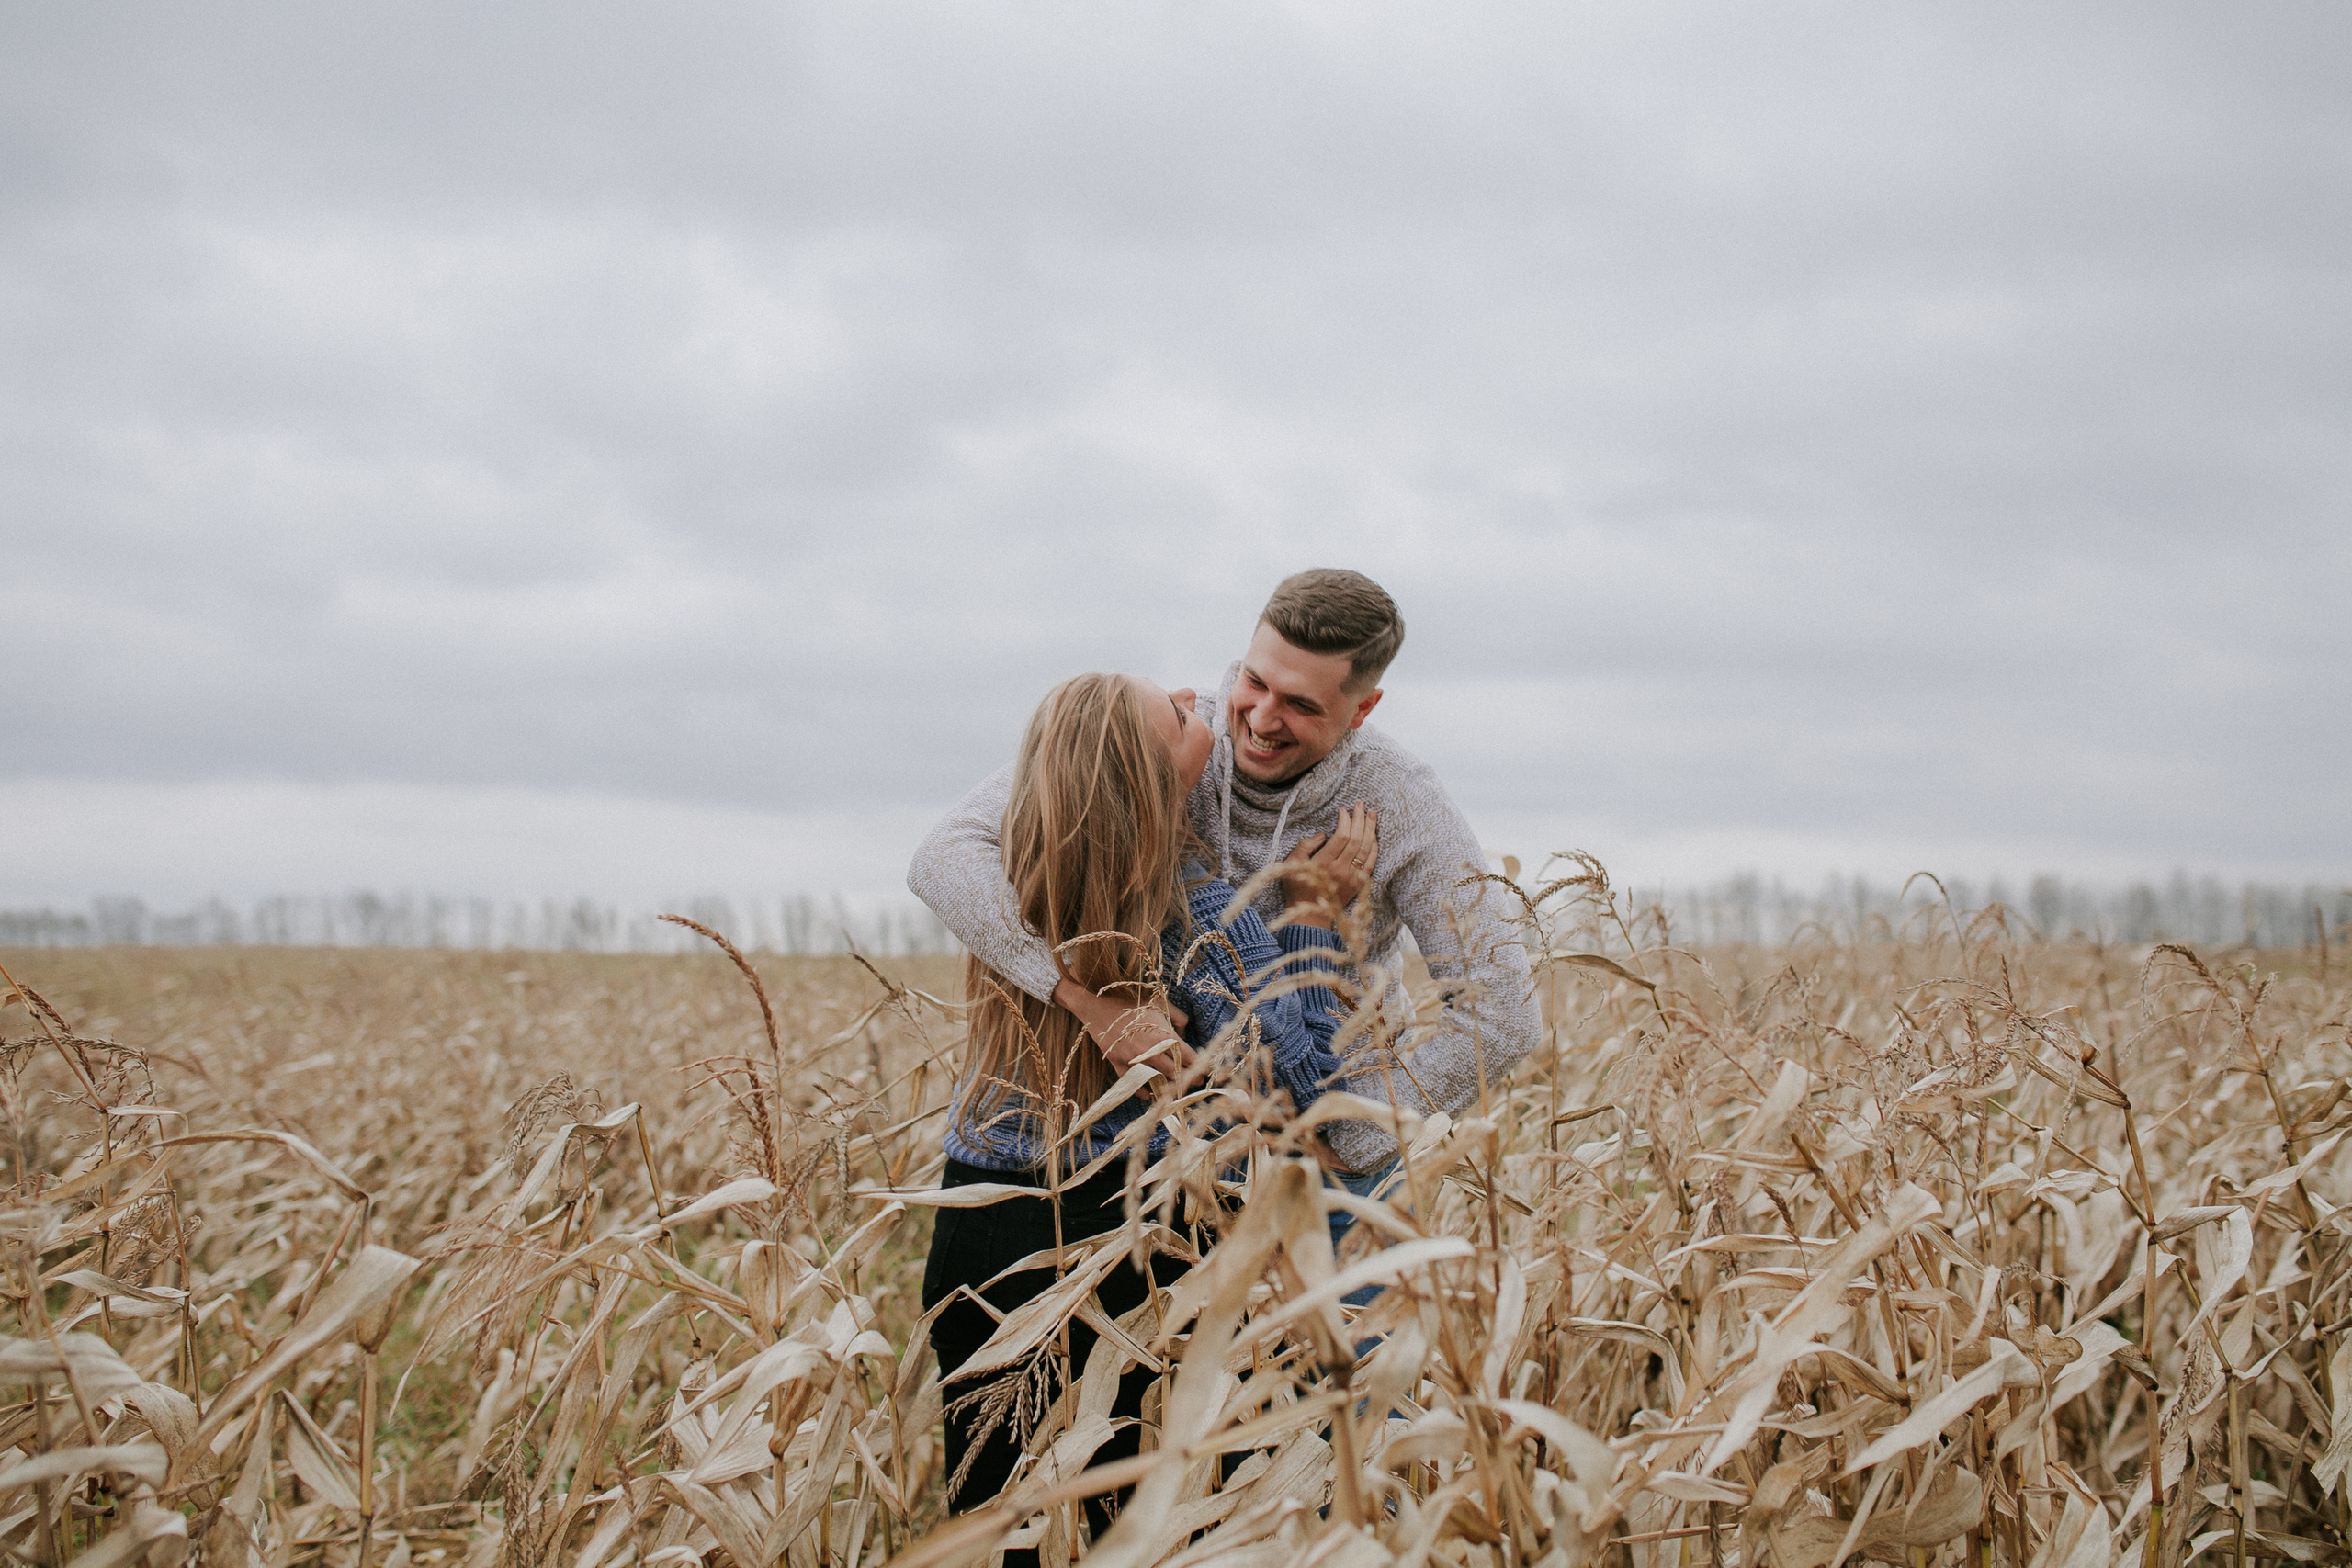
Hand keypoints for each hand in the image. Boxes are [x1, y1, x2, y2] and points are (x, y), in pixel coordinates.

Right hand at [1053, 978, 1196, 1077]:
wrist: (1099, 1004)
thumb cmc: (1132, 1001)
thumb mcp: (1160, 1003)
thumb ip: (1178, 1018)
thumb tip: (1184, 1032)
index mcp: (1163, 1035)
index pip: (1188, 1056)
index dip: (1201, 1066)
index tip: (1208, 1072)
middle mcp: (1150, 1050)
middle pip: (1174, 1072)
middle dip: (1188, 1079)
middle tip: (1196, 1082)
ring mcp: (1133, 1059)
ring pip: (1155, 1080)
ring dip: (1168, 1087)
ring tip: (1177, 1088)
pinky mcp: (1118, 1063)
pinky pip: (1133, 1083)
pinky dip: (1142, 1091)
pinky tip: (1150, 1094)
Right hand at [1279, 804, 1378, 926]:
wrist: (1309, 916)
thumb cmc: (1297, 886)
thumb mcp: (1292, 863)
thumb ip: (1306, 846)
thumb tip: (1324, 835)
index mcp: (1323, 863)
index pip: (1341, 837)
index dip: (1345, 821)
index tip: (1343, 810)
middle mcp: (1340, 870)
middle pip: (1356, 840)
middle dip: (1360, 819)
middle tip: (1361, 804)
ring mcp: (1351, 878)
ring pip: (1366, 849)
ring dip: (1371, 829)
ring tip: (1372, 814)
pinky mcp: (1358, 884)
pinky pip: (1371, 863)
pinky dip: (1374, 848)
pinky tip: (1374, 835)